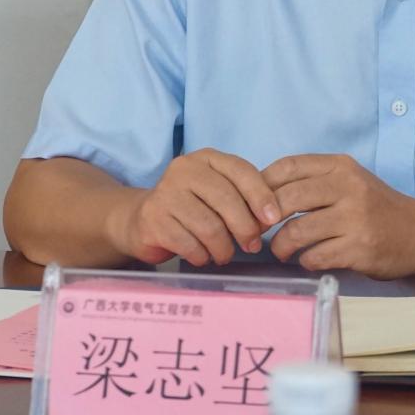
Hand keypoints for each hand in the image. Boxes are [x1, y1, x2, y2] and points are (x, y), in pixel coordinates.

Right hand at [109, 148, 280, 266]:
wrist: (141, 220)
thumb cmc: (190, 207)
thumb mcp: (216, 193)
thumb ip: (243, 198)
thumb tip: (271, 217)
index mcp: (206, 158)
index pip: (241, 171)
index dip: (261, 195)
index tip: (273, 219)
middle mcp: (183, 169)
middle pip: (226, 200)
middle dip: (245, 228)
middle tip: (251, 245)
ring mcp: (165, 193)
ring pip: (210, 227)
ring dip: (224, 248)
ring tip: (224, 254)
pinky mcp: (153, 219)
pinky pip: (190, 244)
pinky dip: (202, 256)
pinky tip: (202, 256)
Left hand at [262, 154, 414, 278]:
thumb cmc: (376, 207)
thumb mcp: (349, 181)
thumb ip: (313, 182)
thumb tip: (261, 193)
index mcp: (341, 166)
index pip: (288, 167)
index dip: (261, 185)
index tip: (253, 203)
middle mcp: (348, 187)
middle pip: (285, 199)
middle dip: (264, 219)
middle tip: (259, 231)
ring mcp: (355, 219)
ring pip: (296, 231)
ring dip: (281, 245)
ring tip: (281, 250)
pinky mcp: (359, 248)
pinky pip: (315, 256)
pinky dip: (304, 261)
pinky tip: (309, 259)